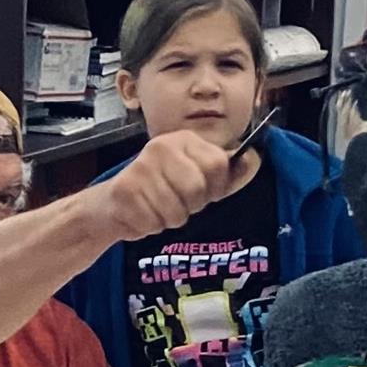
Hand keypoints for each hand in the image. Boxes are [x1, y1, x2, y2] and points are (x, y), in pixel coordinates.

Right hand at [100, 127, 259, 242]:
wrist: (113, 205)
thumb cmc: (160, 191)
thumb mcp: (196, 177)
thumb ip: (225, 174)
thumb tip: (253, 160)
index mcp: (183, 140)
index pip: (218, 164)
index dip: (216, 187)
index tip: (203, 192)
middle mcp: (161, 147)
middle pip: (197, 188)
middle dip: (191, 205)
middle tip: (178, 202)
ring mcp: (141, 167)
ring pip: (176, 211)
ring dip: (170, 219)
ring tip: (158, 208)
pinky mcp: (126, 190)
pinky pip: (155, 222)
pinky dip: (152, 227)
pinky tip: (143, 214)